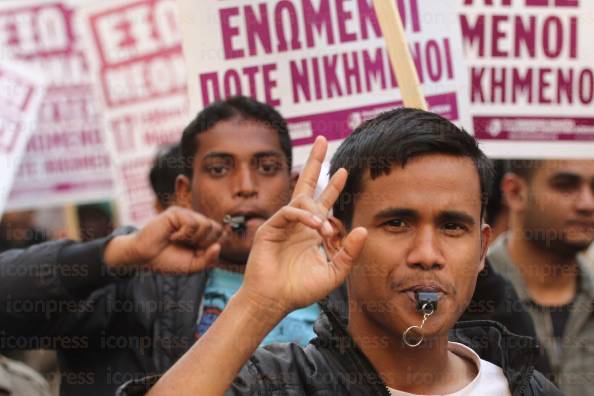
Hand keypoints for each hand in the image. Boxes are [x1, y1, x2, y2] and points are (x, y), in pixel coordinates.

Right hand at [104, 206, 221, 272]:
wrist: (144, 257)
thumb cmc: (168, 260)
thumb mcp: (193, 265)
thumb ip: (209, 259)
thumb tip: (218, 246)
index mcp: (202, 233)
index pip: (222, 234)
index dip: (214, 246)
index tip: (198, 252)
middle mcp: (196, 221)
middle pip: (217, 229)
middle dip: (204, 244)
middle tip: (188, 247)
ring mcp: (187, 215)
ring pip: (206, 225)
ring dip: (194, 239)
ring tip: (179, 241)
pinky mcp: (176, 212)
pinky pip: (192, 223)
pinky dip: (183, 235)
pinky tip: (172, 237)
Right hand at [239, 136, 366, 315]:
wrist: (274, 301)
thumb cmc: (300, 289)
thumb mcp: (334, 272)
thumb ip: (349, 252)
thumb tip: (363, 229)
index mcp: (311, 230)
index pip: (324, 201)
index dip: (333, 186)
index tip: (343, 170)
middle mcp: (298, 223)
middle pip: (305, 183)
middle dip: (314, 162)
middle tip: (321, 139)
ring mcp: (283, 223)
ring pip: (300, 198)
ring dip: (316, 209)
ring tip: (324, 229)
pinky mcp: (270, 228)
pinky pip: (289, 212)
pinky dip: (303, 216)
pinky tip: (316, 226)